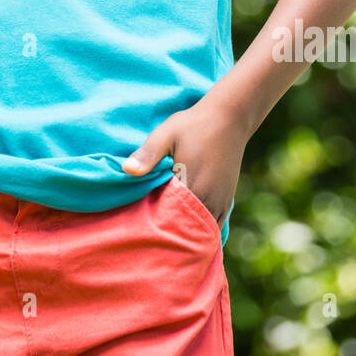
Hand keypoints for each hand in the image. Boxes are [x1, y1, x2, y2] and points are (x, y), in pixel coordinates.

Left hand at [121, 96, 248, 229]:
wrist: (228, 118)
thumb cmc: (193, 126)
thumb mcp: (165, 135)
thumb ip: (147, 154)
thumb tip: (126, 170)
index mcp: (192, 187)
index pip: (170, 221)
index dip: (156, 227)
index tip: (141, 228)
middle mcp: (209, 201)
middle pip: (187, 232)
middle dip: (170, 236)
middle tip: (150, 237)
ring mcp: (221, 203)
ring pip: (203, 233)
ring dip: (187, 235)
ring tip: (167, 235)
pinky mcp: (227, 201)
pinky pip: (213, 226)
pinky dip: (200, 230)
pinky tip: (186, 229)